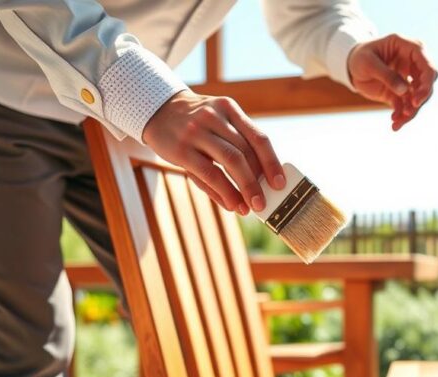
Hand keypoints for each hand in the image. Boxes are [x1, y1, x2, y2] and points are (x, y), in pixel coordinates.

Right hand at [142, 90, 284, 213]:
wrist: (157, 110)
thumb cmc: (196, 124)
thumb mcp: (218, 123)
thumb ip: (237, 146)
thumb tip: (258, 185)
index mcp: (229, 109)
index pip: (258, 137)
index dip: (272, 163)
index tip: (280, 184)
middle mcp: (214, 117)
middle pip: (245, 152)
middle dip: (258, 181)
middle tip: (264, 203)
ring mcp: (196, 131)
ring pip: (230, 161)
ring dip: (244, 187)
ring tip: (251, 207)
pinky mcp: (181, 149)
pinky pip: (208, 173)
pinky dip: (224, 191)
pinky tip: (232, 204)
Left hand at [348, 34, 437, 130]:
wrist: (351, 66)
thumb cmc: (360, 57)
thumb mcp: (368, 63)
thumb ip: (386, 75)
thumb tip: (404, 91)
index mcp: (409, 48)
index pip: (428, 66)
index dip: (426, 84)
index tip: (416, 100)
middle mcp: (413, 63)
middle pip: (427, 83)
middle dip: (421, 100)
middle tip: (408, 113)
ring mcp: (409, 79)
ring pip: (418, 98)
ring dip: (411, 112)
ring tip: (397, 123)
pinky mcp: (402, 93)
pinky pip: (407, 106)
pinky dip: (402, 116)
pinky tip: (394, 124)